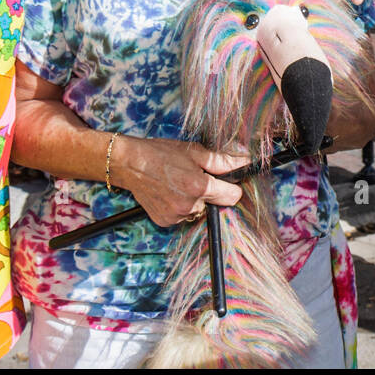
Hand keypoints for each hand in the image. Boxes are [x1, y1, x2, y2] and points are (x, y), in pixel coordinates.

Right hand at [112, 135, 248, 226]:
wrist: (130, 163)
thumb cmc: (161, 154)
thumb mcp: (195, 152)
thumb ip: (222, 161)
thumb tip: (245, 161)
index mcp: (199, 187)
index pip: (232, 196)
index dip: (232, 187)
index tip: (226, 181)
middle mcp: (189, 206)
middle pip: (214, 204)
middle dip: (210, 193)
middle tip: (193, 177)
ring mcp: (176, 216)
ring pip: (198, 211)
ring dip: (194, 201)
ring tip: (178, 184)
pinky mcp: (165, 222)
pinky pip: (183, 217)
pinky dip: (180, 207)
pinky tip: (170, 193)